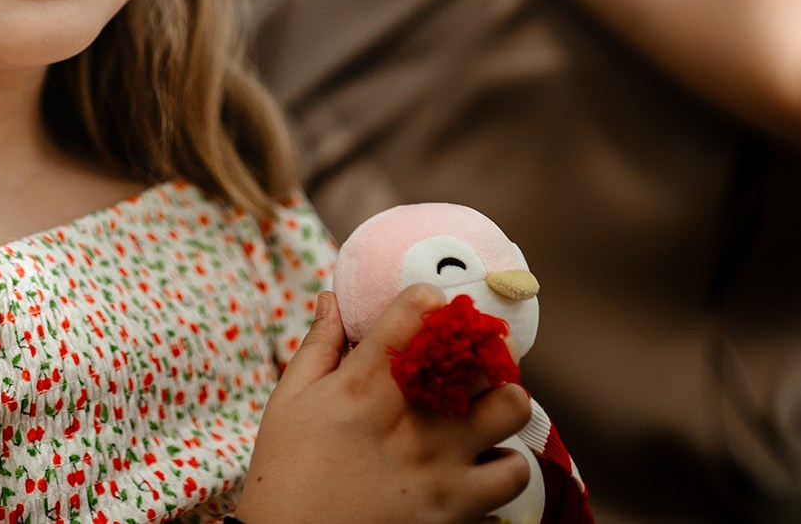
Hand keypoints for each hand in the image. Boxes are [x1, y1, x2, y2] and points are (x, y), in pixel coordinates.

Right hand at [236, 285, 532, 523]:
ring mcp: (440, 463)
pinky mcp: (458, 506)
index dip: (429, 302)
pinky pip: (514, 472)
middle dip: (478, 347)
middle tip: (465, 359)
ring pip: (512, 406)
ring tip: (482, 408)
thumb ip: (319, 345)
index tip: (427, 313)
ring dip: (500, 401)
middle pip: (480, 353)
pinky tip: (481, 460)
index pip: (419, 308)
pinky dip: (504, 464)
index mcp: (364, 383)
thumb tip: (333, 298)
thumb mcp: (288, 401)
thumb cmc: (286, 474)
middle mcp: (410, 417)